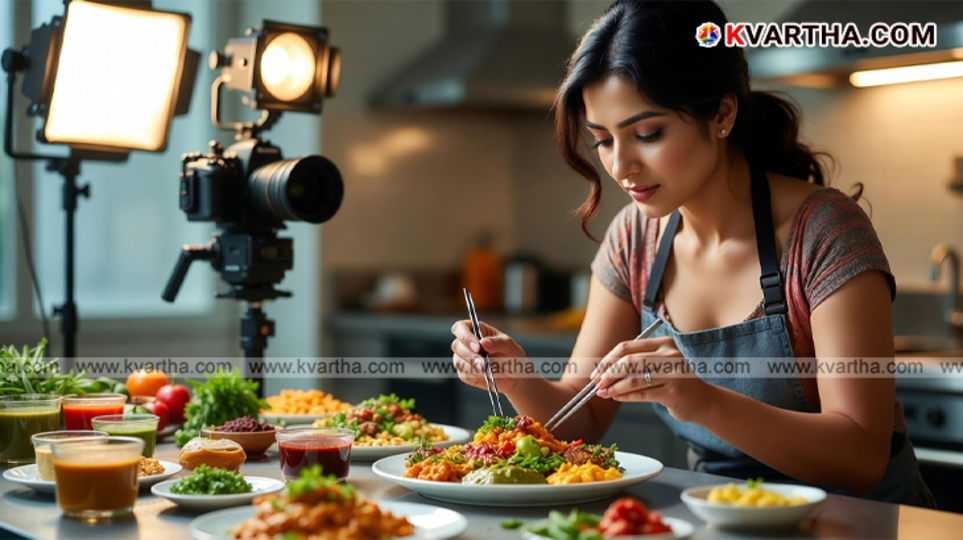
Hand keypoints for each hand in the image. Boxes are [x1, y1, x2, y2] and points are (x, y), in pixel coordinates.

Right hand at [451, 320, 528, 393]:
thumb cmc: (511, 355)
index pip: (460, 327)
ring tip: (488, 370)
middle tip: (484, 362)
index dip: (465, 335)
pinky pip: (464, 374)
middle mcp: (467, 343)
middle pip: (456, 345)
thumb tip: (483, 342)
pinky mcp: (465, 373)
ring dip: (472, 366)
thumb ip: (497, 342)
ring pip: (458, 361)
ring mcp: (464, 359)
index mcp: (476, 330)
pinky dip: (475, 375)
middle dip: (470, 354)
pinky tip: (485, 375)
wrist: (515, 375)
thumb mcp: (509, 345)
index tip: (478, 346)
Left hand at [592, 336, 715, 422]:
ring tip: (602, 393)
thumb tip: (603, 371)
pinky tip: (615, 397)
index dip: (608, 359)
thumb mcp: (660, 365)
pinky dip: (625, 396)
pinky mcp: (673, 392)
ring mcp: (673, 374)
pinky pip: (642, 394)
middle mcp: (670, 356)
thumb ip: (637, 363)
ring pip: (634, 379)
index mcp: (664, 344)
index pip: (628, 347)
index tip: (596, 371)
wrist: (704, 401)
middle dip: (608, 373)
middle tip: (597, 383)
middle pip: (629, 362)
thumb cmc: (676, 382)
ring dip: (614, 387)